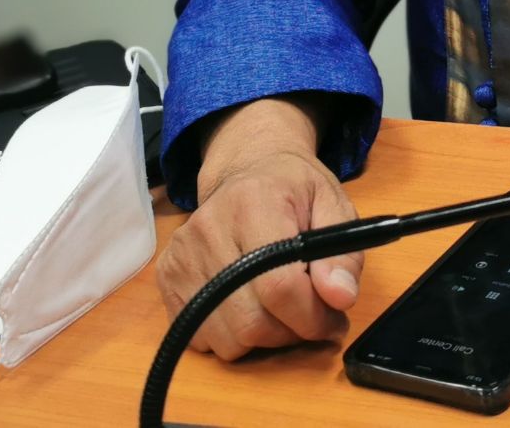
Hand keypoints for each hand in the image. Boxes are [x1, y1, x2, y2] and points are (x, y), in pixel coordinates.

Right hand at [155, 97, 362, 359]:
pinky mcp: (167, 276)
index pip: (279, 286)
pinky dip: (231, 336)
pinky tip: (248, 305)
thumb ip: (343, 252)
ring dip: (262, 338)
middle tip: (310, 314)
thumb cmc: (293, 190)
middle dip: (291, 331)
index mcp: (253, 203)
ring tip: (279, 308)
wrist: (246, 170)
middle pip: (251, 321)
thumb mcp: (334, 206)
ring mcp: (181, 255)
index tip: (333, 320)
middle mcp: (208, 229)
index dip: (312, 317)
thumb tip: (340, 298)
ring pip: (226, 339)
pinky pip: (201, 338)